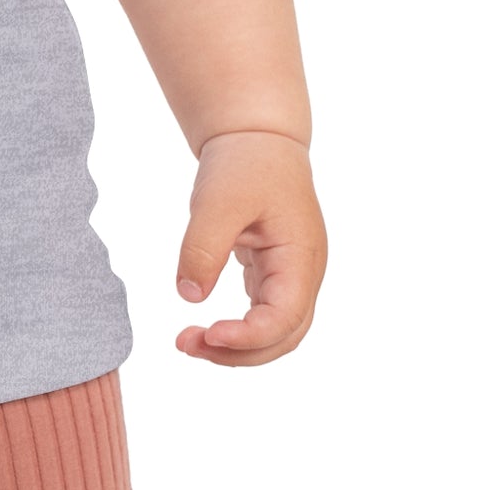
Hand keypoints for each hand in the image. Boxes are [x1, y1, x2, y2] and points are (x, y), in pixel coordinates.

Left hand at [173, 129, 326, 364]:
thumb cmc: (244, 163)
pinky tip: (206, 328)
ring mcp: (291, 274)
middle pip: (283, 337)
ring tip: (188, 342)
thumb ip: (203, 248)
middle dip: (238, 353)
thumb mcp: (217, 200)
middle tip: (187, 345)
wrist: (257, 136)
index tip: (207, 333)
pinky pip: (262, 313)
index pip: (283, 319)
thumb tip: (188, 297)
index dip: (248, 337)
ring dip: (236, 347)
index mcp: (301, 258)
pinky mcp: (273, 271)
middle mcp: (303, 274)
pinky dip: (237, 328)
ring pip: (274, 331)